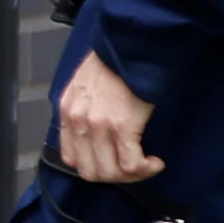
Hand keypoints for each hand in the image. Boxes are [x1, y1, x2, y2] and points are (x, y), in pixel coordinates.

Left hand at [54, 50, 163, 183]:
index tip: (113, 163)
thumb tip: (95, 138)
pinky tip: (155, 162)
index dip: (94, 167)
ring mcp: (98, 126)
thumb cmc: (114, 63)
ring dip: (132, 176)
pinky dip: (145, 170)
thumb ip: (83, 112)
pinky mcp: (122, 126)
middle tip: (132, 168)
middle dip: (114, 177)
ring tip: (147, 165)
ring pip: (111, 173)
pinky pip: (131, 165)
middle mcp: (78, 121)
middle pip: (91, 172)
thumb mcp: (84, 87)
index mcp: (67, 112)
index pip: (72, 159)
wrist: (131, 45)